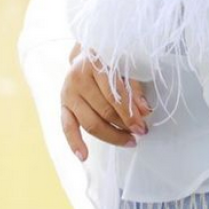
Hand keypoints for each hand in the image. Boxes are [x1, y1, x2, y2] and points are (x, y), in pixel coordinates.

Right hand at [60, 42, 152, 161]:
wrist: (86, 52)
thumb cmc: (110, 59)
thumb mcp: (123, 65)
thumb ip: (133, 87)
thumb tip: (145, 111)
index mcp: (95, 63)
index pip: (114, 95)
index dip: (129, 113)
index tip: (142, 127)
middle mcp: (78, 78)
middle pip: (103, 111)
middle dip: (123, 125)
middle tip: (139, 134)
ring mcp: (68, 93)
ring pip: (89, 122)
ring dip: (110, 136)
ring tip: (128, 142)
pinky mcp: (63, 104)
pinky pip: (67, 127)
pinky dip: (74, 143)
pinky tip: (84, 156)